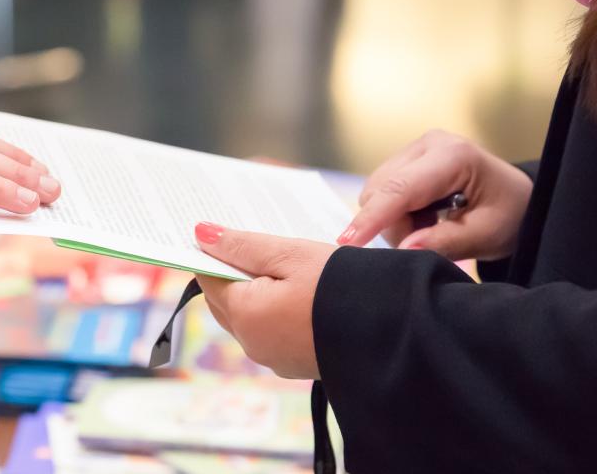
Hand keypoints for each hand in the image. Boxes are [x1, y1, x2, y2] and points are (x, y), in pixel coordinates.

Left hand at [194, 222, 332, 379]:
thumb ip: (243, 246)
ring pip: (249, 317)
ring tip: (279, 263)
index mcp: (245, 315)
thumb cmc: (343, 286)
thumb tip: (200, 234)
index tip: (225, 233)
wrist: (397, 332)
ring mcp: (274, 358)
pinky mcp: (296, 363)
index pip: (208, 278)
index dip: (214, 254)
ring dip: (256, 291)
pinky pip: (272, 331)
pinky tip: (297, 290)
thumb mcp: (292, 255)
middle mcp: (252, 343)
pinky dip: (275, 310)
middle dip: (233, 272)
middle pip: (225, 300)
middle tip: (252, 243)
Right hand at [336, 130, 532, 260]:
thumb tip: (404, 250)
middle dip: (393, 225)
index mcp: (453, 156)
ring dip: (394, 220)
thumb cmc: (510, 214)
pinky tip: (425, 216)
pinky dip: (397, 213)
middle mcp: (428, 144)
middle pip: (380, 191)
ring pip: (376, 193)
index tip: (347, 242)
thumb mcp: (486, 235)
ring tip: (432, 227)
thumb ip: (445, 243)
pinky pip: (382, 192)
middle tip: (427, 242)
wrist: (518, 200)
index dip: (372, 218)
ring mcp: (415, 149)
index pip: (400, 189)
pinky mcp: (406, 160)